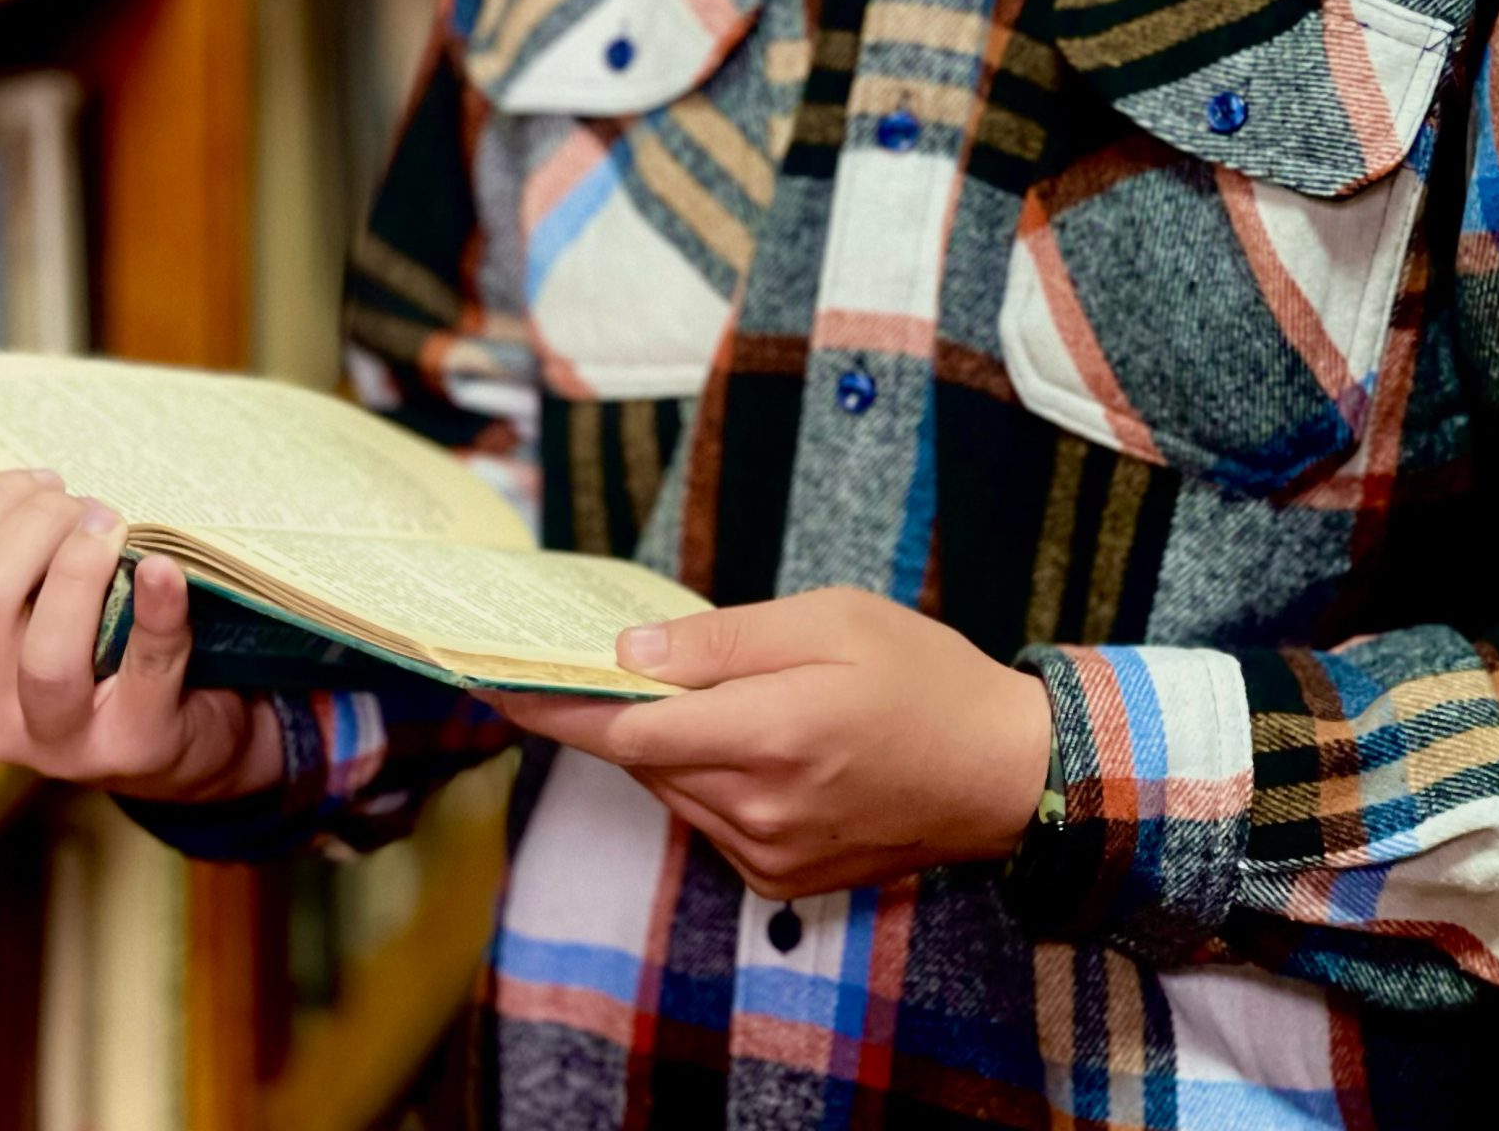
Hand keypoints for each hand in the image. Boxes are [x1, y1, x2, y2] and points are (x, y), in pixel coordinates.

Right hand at [0, 472, 282, 802]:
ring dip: (83, 566)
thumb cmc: (69, 651)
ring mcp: (58, 745)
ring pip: (48, 653)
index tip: (36, 480)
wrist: (174, 729)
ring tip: (114, 522)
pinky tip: (163, 566)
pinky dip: (155, 611)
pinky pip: (143, 672)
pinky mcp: (135, 745)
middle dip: (36, 527)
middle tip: (81, 500)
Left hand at [484, 586, 1050, 900]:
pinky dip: (700, 774)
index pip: (627, 727)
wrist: (1003, 772)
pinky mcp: (780, 878)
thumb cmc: (922, 676)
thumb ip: (723, 638)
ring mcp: (768, 854)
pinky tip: (732, 735)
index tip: (495, 682)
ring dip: (658, 740)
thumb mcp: (828, 619)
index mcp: (770, 735)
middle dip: (609, 708)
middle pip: (643, 757)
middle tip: (578, 658)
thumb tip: (632, 650)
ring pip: (672, 787)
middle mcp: (758, 808)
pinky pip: (708, 818)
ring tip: (671, 686)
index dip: (553, 706)